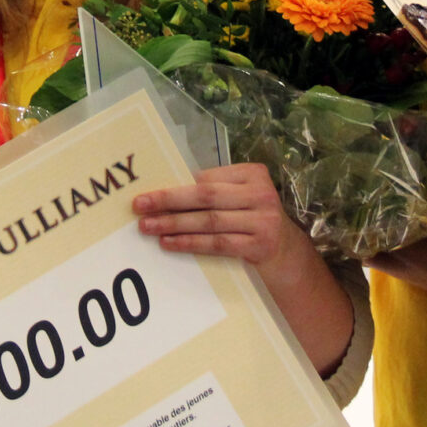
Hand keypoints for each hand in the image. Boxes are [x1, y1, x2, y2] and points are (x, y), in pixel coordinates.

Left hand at [133, 163, 355, 374]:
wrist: (287, 254)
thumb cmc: (251, 219)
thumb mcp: (239, 198)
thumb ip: (213, 190)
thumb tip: (165, 190)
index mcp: (252, 173)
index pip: (207, 178)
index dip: (175, 185)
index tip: (148, 193)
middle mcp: (260, 193)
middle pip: (206, 196)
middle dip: (169, 201)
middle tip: (140, 206)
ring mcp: (262, 220)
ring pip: (209, 221)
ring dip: (174, 224)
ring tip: (148, 227)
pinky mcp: (259, 246)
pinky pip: (217, 244)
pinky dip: (190, 243)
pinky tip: (169, 243)